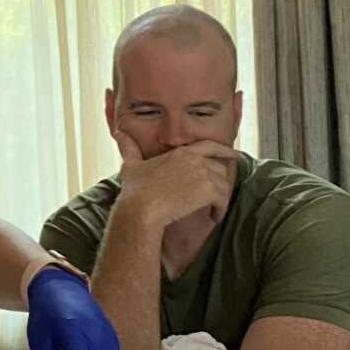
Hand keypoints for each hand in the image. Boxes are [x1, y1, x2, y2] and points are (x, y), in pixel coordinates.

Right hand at [115, 132, 237, 227]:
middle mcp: (195, 159)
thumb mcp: (130, 165)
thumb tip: (117, 132)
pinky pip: (223, 199)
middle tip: (221, 192)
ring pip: (223, 184)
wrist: (141, 208)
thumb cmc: (134, 189)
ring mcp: (203, 173)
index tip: (232, 154)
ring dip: (221, 198)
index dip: (222, 150)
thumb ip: (128, 147)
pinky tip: (214, 217)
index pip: (209, 146)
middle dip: (222, 180)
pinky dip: (221, 210)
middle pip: (219, 167)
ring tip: (215, 209)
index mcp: (181, 152)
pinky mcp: (208, 190)